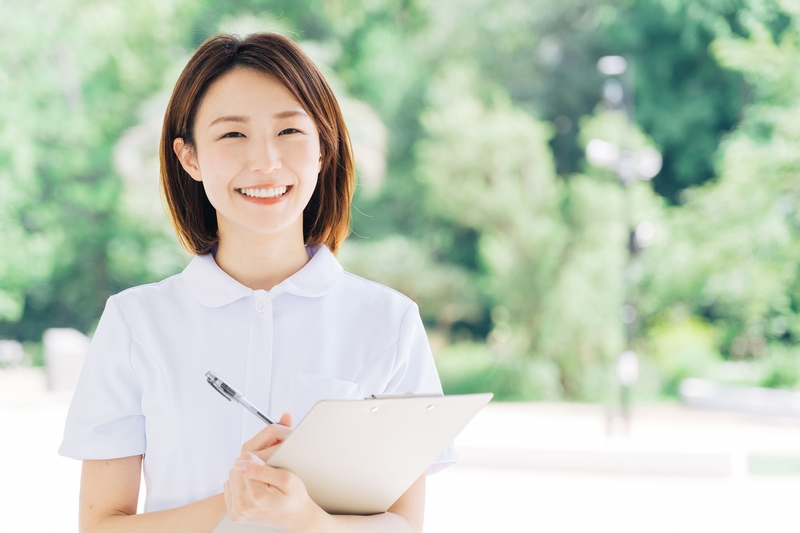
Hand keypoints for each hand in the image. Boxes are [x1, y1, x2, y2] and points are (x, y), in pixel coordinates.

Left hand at [223, 413, 327, 531]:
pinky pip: (229, 489)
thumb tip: (239, 464)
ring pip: (231, 479)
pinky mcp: (234, 514)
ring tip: (260, 484)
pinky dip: (240, 487)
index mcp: (256, 496)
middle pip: (235, 470)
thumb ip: (262, 469)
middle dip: (248, 468)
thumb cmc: (293, 498)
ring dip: (243, 477)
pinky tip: (253, 491)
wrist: (294, 517)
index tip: (267, 467)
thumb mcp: (286, 478)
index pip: (242, 463)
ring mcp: (237, 512)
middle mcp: (243, 506)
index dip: (255, 460)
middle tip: (265, 477)